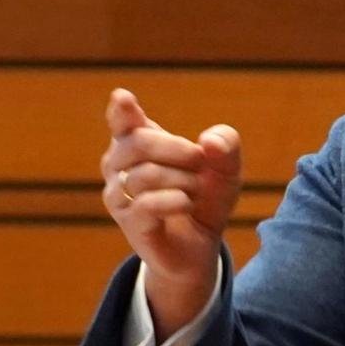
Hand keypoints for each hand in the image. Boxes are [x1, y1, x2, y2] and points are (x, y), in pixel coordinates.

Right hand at [101, 88, 241, 339]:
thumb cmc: (205, 199)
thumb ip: (226, 146)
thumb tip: (209, 140)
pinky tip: (186, 204)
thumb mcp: (225, 169)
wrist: (200, 248)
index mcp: (137, 143)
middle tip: (200, 161)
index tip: (123, 98)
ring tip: (195, 192)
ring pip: (145, 174)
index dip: (121, 110)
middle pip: (138, 142)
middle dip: (176, 148)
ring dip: (183, 180)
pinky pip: (147, 204)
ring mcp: (119, 196)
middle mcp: (119, 166)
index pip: (122, 121)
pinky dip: (175, 201)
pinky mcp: (129, 223)